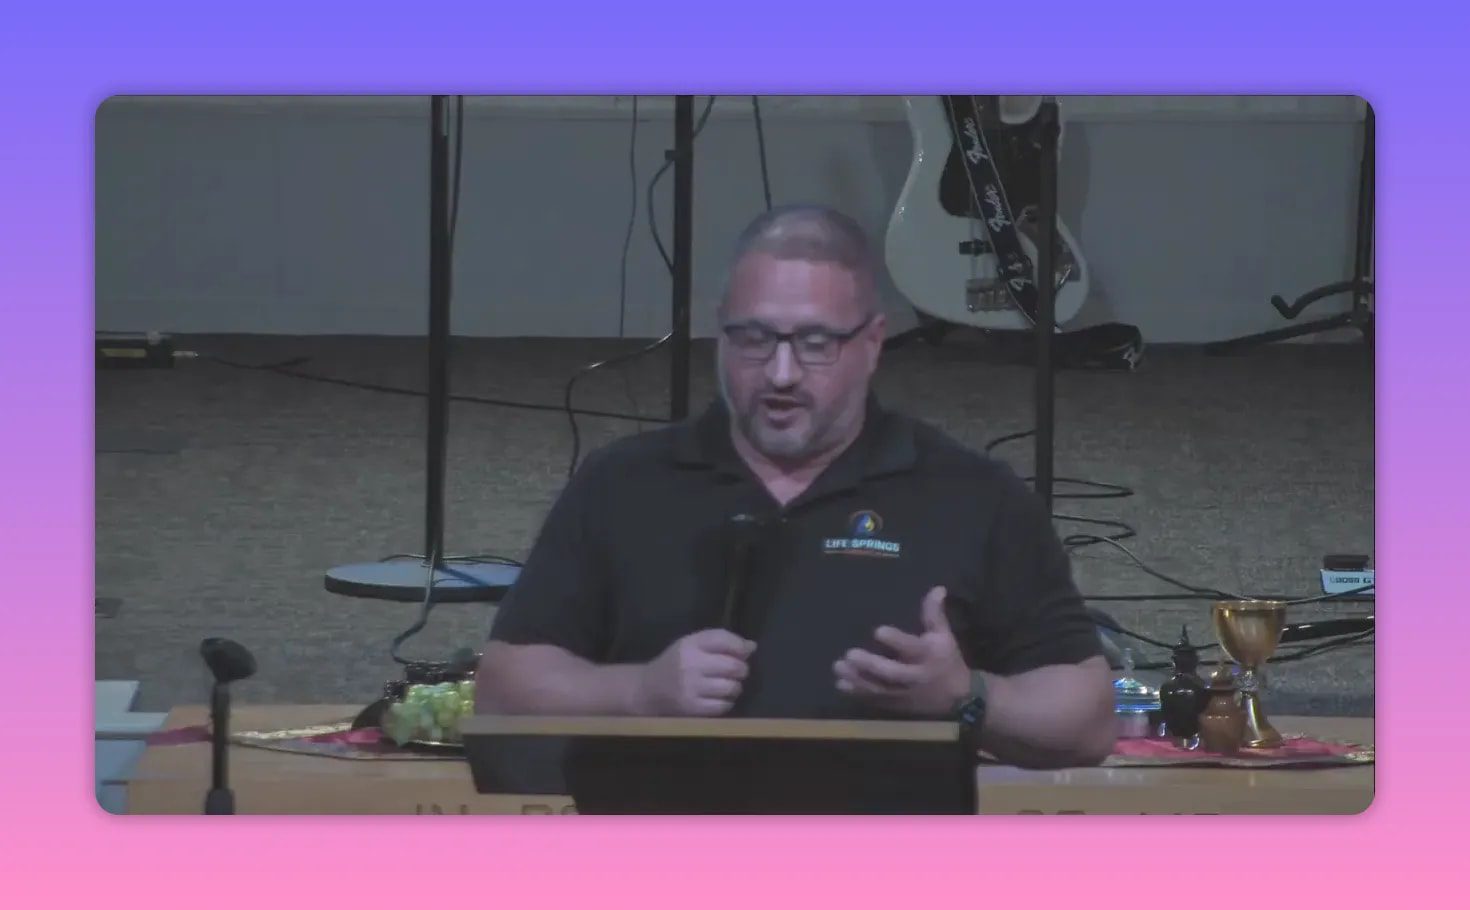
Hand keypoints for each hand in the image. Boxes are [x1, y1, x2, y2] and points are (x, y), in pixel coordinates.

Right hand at [634, 629, 755, 716]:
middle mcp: (690, 665)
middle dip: (742, 668)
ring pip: (731, 687)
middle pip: (732, 665)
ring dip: (735, 686)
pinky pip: (724, 706)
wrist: (648, 690)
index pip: (723, 639)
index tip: (744, 651)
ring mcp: (691, 688)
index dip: (739, 645)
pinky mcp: (692, 708)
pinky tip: (719, 698)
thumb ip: (720, 642)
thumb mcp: (691, 646)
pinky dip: (727, 702)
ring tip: (727, 685)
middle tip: (738, 671)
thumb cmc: (675, 664)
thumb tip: (752, 646)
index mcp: (689, 645)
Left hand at [834, 585, 970, 716]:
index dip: (897, 641)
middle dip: (871, 665)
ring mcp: (904, 693)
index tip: (878, 631)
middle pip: (892, 673)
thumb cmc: (948, 661)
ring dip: (858, 679)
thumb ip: (934, 614)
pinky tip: (841, 684)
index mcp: (928, 656)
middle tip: (850, 654)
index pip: (912, 648)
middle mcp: (915, 676)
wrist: (959, 699)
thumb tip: (937, 588)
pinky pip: (876, 701)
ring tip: (838, 667)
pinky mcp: (896, 704)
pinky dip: (858, 694)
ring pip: (880, 688)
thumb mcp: (944, 636)